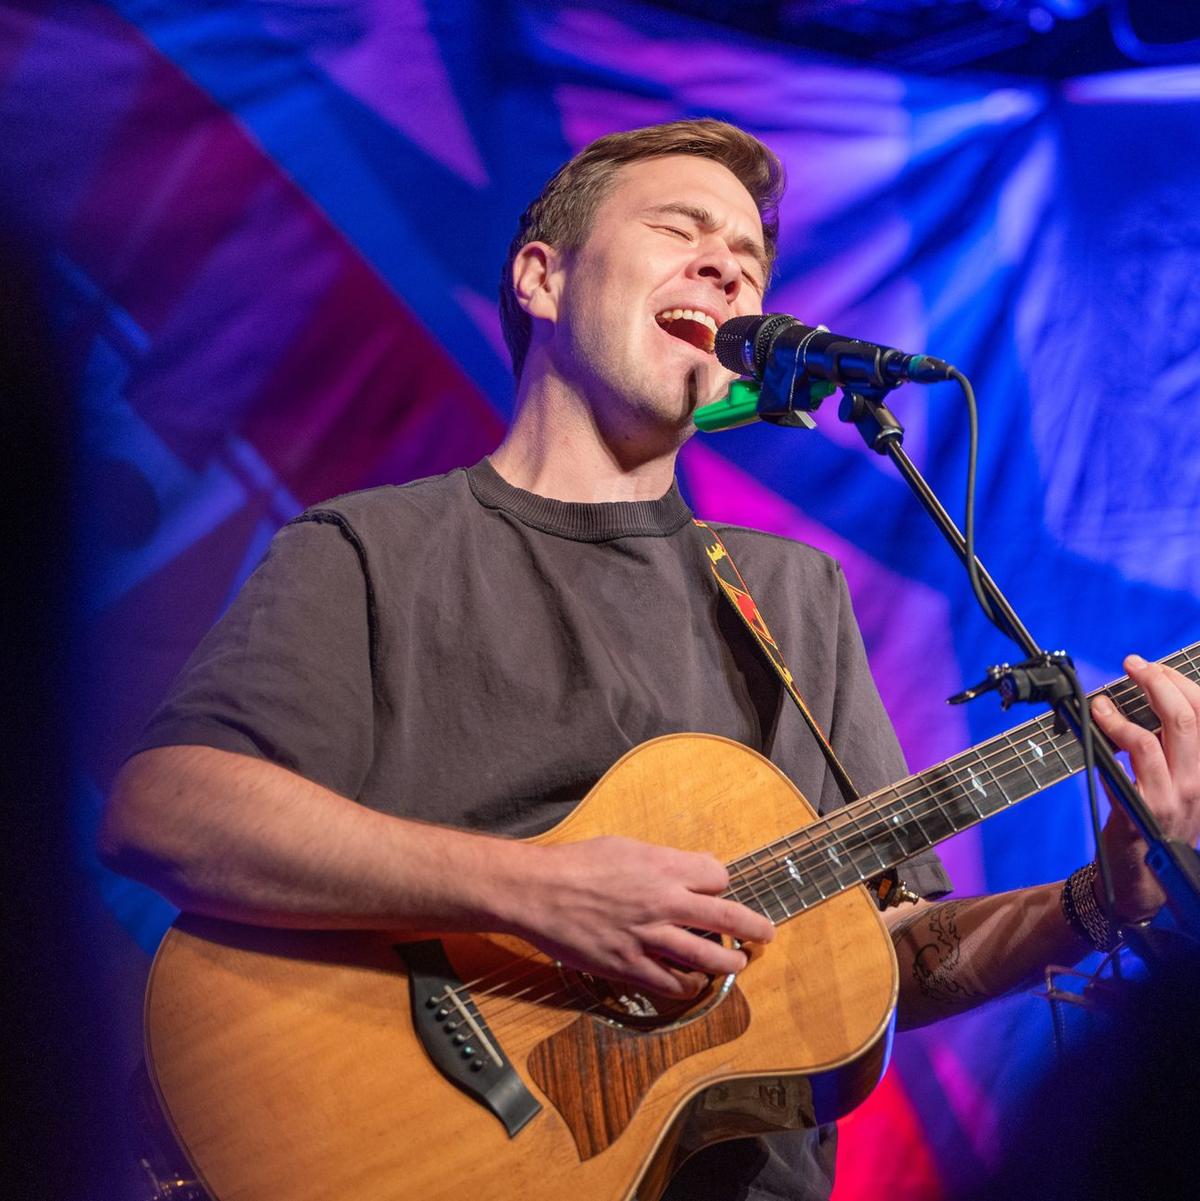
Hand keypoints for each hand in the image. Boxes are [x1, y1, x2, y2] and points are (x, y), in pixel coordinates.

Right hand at [514, 836, 774, 998]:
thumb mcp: (624, 846)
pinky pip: (672, 983)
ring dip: (730, 962)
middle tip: (765, 933)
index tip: (716, 890)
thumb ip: (658, 860)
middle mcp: (664, 900)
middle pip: (728, 916)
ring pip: (708, 956)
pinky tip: (692, 984)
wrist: (538, 891)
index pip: (717, 876)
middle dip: (754, 927)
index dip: (720, 883)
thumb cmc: (576, 863)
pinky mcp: (630, 965)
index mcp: (663, 866)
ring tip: (737, 964)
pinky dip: (689, 986)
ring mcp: (649, 936)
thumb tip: (682, 868)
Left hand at [1091, 654, 1199, 921]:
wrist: (1143, 876)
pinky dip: (1111, 734)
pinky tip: (1097, 723)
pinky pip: (1129, 761)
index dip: (1180, 683)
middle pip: (1187, 718)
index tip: (1153, 667)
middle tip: (1132, 665)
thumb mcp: (1176, 780)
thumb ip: (1169, 745)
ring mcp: (1175, 796)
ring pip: (1156, 737)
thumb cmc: (1154, 820)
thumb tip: (1147, 698)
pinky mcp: (1145, 808)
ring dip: (1124, 711)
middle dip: (1157, 682)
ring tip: (1102, 702)